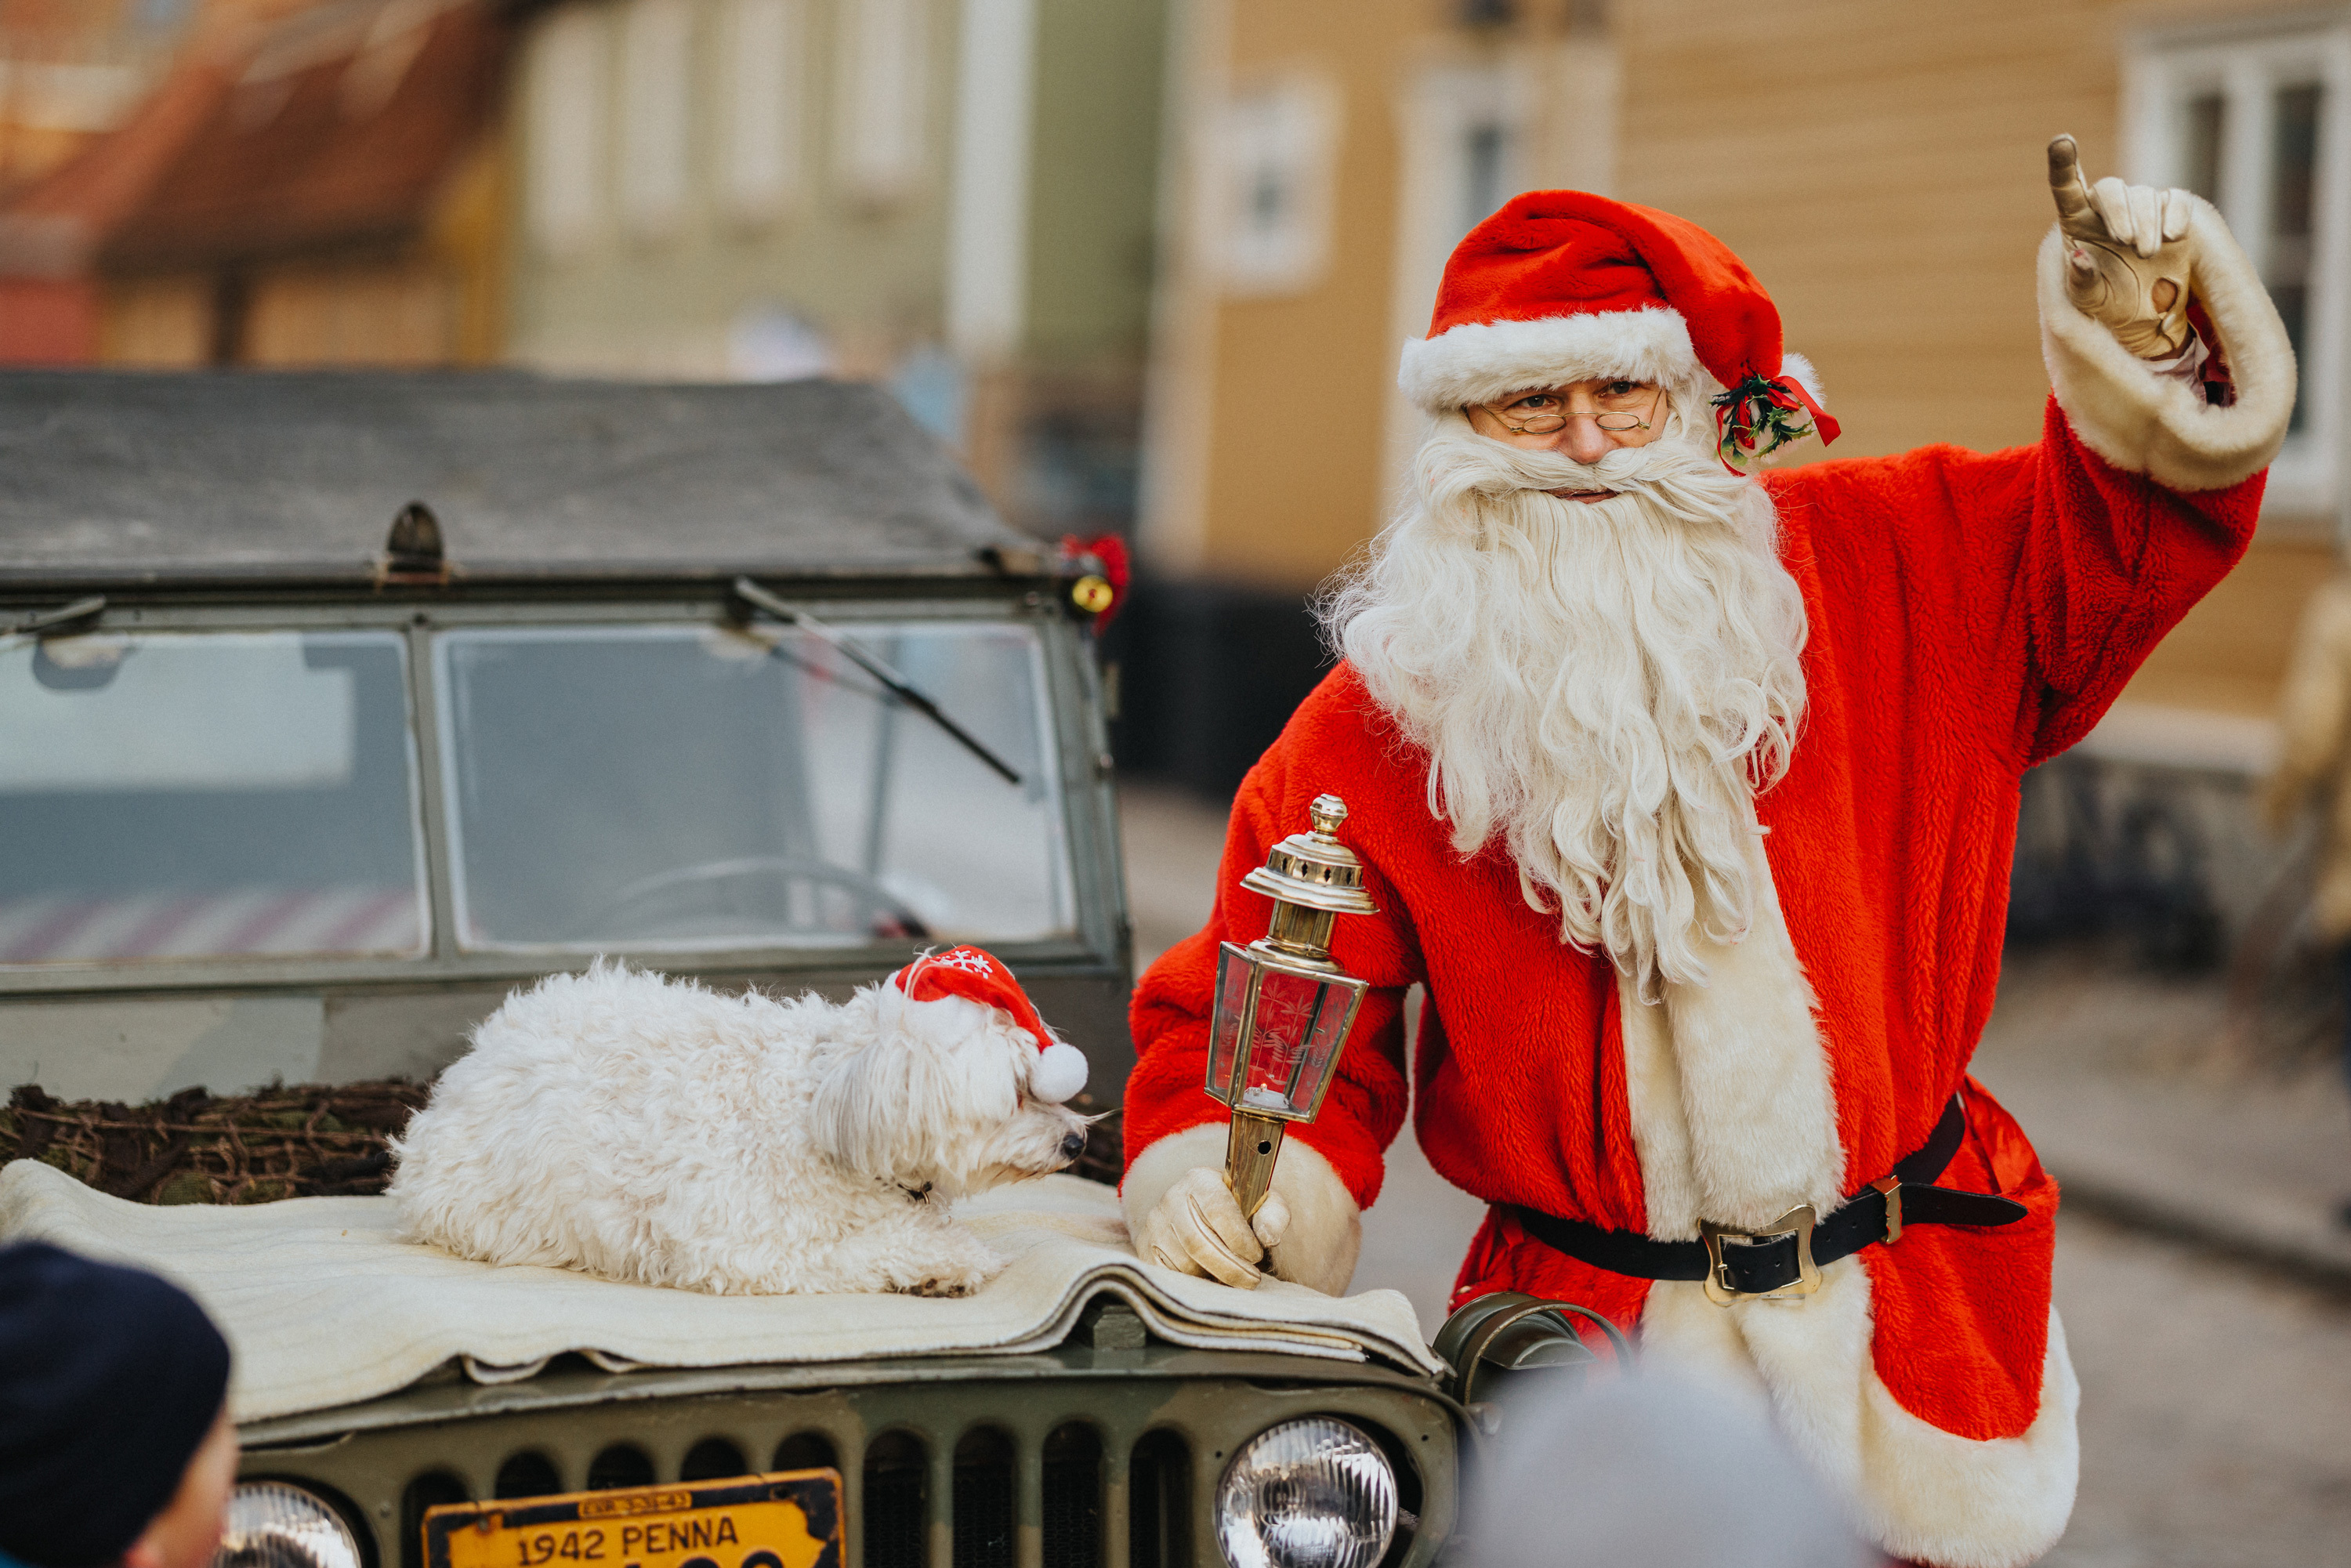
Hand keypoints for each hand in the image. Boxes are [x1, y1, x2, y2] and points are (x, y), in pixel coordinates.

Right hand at [1133, 1166, 1291, 1288]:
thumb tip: (1268, 1236)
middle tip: (1251, 1280)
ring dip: (1212, 1277)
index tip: (1257, 1255)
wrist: (1200, 1212)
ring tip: (1230, 1276)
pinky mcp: (1145, 1248)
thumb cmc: (1236, 1211)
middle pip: (1199, 1243)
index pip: (1219, 1211)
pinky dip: (1193, 1284)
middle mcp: (1171, 1198)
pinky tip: (1209, 1280)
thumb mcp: (1260, 1204)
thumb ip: (1273, 1214)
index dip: (1241, 1239)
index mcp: (1201, 1180)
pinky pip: (1168, 1276)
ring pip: (1184, 1263)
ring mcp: (1155, 1224)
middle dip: (1231, 1269)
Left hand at [2048, 135, 2198, 358]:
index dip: (2062, 163)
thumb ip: (2080, 280)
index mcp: (2077, 222)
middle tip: (2126, 241)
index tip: (2061, 142)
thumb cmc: (2109, 301)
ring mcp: (2141, 206)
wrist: (2150, 312)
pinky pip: (2173, 199)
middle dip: (2119, 211)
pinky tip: (2173, 237)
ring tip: (2147, 253)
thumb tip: (2077, 255)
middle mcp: (2107, 208)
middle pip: (2110, 188)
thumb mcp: (2090, 299)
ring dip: (2145, 224)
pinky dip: (2173, 216)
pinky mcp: (2170, 210)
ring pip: (2143, 195)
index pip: (2065, 187)